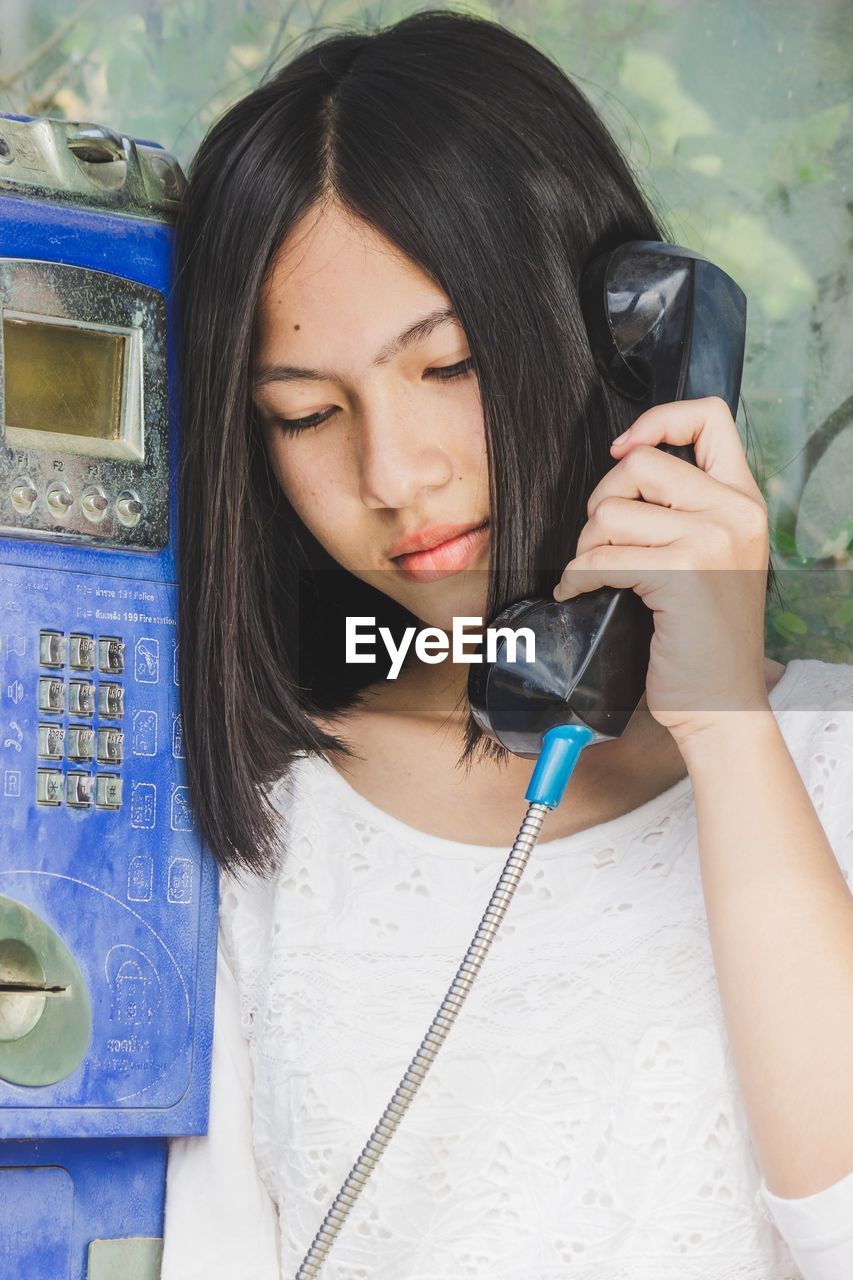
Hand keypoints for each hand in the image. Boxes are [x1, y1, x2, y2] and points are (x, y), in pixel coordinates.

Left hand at [552, 396, 771, 750]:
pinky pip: (601, 557)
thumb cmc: (701, 637)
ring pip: (611, 513)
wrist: (720, 704)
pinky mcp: (682, 574)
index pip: (709, 417)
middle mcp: (735, 512)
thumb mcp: (712, 559)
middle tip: (601, 542)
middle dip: (602, 501)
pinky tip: (579, 593)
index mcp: (744, 501)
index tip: (624, 448)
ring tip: (593, 573)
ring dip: (585, 546)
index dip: (657, 420)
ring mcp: (711, 541)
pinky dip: (577, 577)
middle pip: (639, 464)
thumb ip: (683, 512)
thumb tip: (622, 469)